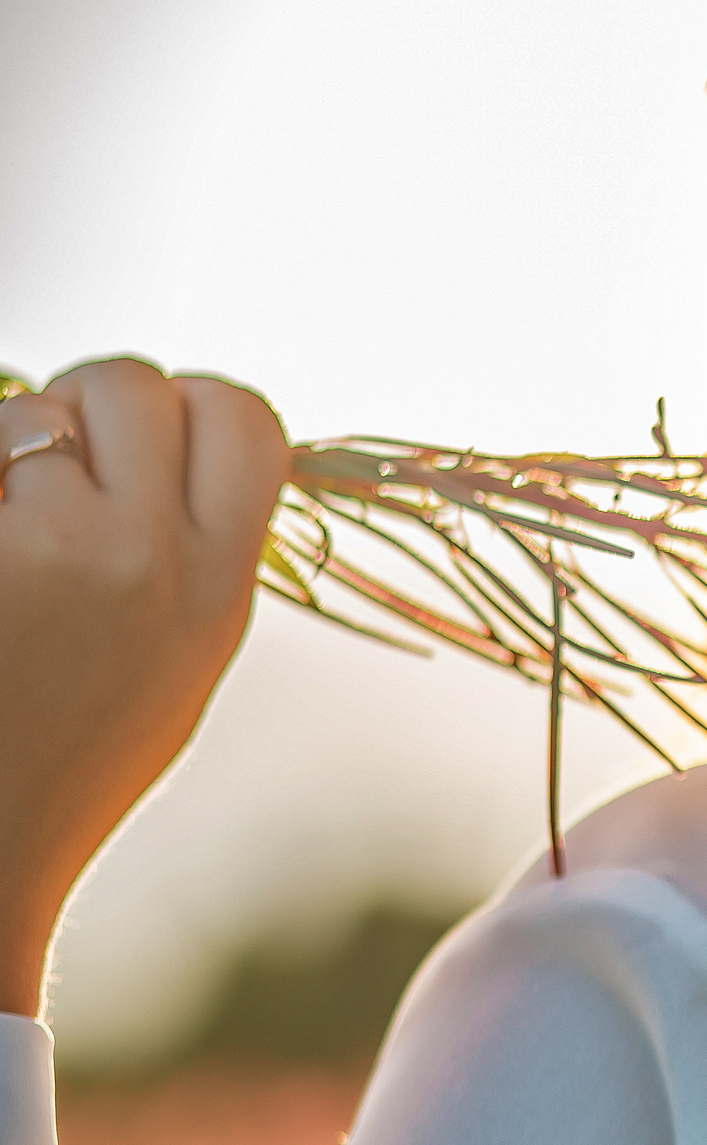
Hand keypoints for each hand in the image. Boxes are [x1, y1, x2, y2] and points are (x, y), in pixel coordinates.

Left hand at [0, 359, 287, 1017]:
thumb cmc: (69, 758)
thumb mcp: (182, 659)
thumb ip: (196, 552)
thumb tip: (176, 443)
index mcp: (219, 587)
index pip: (245, 418)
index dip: (194, 406)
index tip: (152, 445)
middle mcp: (151, 558)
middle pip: (136, 386)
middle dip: (86, 406)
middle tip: (51, 469)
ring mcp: (56, 550)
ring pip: (34, 409)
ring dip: (8, 440)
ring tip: (1, 521)